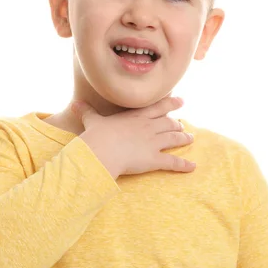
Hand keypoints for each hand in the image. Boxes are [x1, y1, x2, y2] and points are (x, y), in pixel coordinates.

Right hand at [71, 96, 195, 177]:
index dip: (171, 104)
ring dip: (184, 139)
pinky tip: (192, 166)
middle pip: (169, 123)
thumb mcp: (92, 121)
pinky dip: (184, 164)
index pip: (158, 107)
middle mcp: (148, 127)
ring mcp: (153, 142)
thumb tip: (75, 104)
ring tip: (191, 138)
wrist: (102, 151)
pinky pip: (173, 162)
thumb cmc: (97, 136)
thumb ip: (86, 112)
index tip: (181, 101)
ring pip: (174, 139)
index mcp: (136, 116)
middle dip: (177, 124)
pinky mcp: (154, 159)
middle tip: (183, 125)